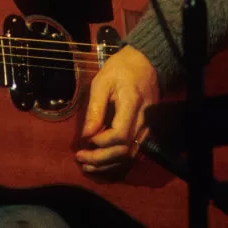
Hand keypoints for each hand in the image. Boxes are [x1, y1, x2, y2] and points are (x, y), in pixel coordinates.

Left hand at [76, 45, 159, 171]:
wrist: (145, 62)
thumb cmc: (121, 68)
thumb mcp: (102, 82)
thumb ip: (94, 109)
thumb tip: (86, 135)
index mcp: (132, 104)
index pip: (119, 135)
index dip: (101, 142)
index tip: (85, 140)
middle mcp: (143, 119)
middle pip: (124, 150)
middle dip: (100, 159)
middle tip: (81, 158)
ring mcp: (147, 126)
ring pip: (130, 155)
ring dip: (108, 164)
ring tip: (88, 165)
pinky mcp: (146, 129)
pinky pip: (133, 150)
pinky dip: (117, 159)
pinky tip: (102, 162)